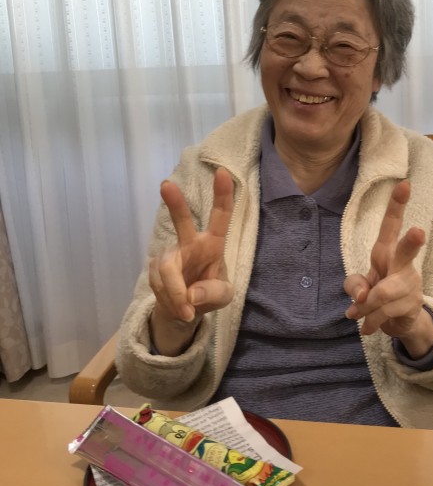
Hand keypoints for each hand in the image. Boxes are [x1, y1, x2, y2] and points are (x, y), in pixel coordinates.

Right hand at [148, 168, 233, 350]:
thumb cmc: (209, 294)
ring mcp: (170, 253)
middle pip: (182, 221)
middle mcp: (191, 242)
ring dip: (177, 295)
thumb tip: (191, 295)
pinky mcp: (155, 266)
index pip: (221, 216)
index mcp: (213, 243)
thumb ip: (213, 294)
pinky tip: (177, 307)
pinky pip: (160, 285)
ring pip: (168, 271)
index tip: (223, 172)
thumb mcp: (223, 298)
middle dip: (175, 203)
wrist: (185, 310)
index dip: (223, 194)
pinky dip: (170, 301)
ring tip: (187, 312)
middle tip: (166, 184)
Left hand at [344, 181, 432, 351]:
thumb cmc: (378, 293)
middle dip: (412, 241)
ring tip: (357, 315)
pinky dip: (371, 321)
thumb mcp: (359, 286)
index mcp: (387, 252)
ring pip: (383, 293)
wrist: (400, 322)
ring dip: (366, 307)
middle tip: (418, 231)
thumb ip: (354, 285)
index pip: (391, 225)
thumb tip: (362, 295)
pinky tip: (367, 328)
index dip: (397, 205)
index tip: (404, 183)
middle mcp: (402, 264)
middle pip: (407, 250)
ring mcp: (411, 284)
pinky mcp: (413, 304)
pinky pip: (385, 312)